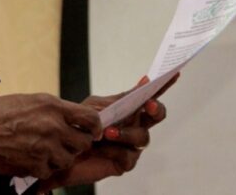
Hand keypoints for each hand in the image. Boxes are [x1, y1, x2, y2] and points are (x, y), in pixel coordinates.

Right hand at [0, 93, 102, 179]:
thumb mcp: (26, 101)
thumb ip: (50, 110)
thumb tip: (67, 118)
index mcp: (51, 105)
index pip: (90, 118)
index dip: (94, 127)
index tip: (90, 131)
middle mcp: (53, 126)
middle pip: (84, 142)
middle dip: (76, 145)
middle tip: (64, 144)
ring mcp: (45, 147)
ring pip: (68, 159)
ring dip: (59, 158)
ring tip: (43, 152)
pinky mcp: (35, 166)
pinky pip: (50, 171)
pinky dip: (42, 168)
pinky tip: (30, 160)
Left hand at [39, 73, 176, 189]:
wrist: (61, 149)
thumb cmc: (79, 125)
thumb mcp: (93, 107)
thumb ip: (116, 99)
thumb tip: (144, 81)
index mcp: (128, 108)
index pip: (149, 94)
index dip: (163, 85)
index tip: (174, 73)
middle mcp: (134, 125)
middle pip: (156, 115)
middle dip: (156, 109)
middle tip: (149, 105)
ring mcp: (131, 144)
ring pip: (142, 137)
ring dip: (126, 133)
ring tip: (107, 132)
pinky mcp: (124, 162)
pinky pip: (128, 156)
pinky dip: (114, 150)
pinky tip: (101, 147)